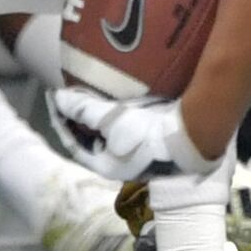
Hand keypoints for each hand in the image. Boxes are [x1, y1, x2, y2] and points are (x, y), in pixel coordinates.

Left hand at [50, 79, 217, 183]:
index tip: (54, 95)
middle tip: (74, 89)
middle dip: (83, 114)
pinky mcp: (155, 139)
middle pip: (92, 135)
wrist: (197, 137)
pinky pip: (131, 122)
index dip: (61, 119)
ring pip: (112, 129)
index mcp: (106, 164)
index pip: (73, 141)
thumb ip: (85, 109)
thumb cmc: (150, 134)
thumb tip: (59, 98)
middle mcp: (121, 161)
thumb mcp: (113, 120)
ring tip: (97, 86)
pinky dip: (123, 108)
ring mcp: (139, 152)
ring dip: (104, 110)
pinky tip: (128, 91)